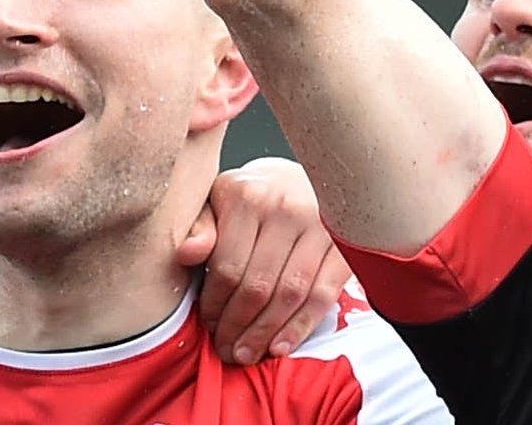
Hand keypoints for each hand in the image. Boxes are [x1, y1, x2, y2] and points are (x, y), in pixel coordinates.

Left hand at [176, 158, 353, 364]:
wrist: (302, 177)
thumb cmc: (252, 199)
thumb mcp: (217, 203)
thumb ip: (200, 228)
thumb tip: (187, 253)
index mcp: (248, 196)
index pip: (227, 268)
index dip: (215, 307)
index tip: (209, 327)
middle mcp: (287, 207)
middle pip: (258, 285)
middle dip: (239, 327)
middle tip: (228, 351)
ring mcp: (321, 225)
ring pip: (291, 293)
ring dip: (267, 332)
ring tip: (250, 354)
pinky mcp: (344, 244)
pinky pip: (324, 293)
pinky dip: (302, 325)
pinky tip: (282, 345)